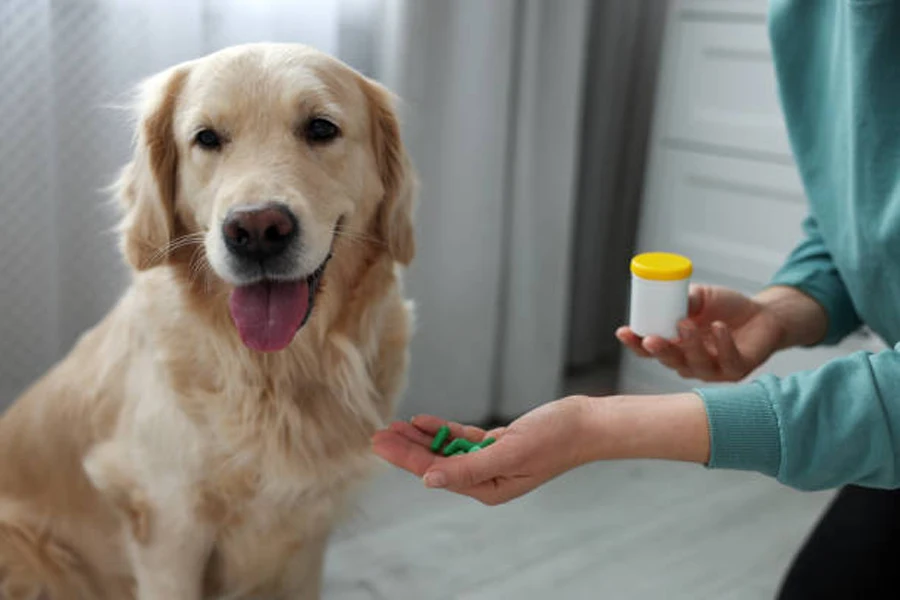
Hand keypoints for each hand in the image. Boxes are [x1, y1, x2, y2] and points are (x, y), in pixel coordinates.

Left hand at [371, 397, 590, 504]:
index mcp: (487, 488)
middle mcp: (486, 479)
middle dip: (405, 449)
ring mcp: (490, 461)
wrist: (585, 424)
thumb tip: (429, 480)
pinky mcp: (497, 444)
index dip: (404, 458)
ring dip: (420, 438)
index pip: (435, 472)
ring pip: (445, 450)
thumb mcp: (507, 452)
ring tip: (393, 427)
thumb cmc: (554, 439)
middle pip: (435, 463)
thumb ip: (466, 467)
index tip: (379, 444)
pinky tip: (423, 421)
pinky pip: (461, 439)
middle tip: (376, 434)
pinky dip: (442, 430)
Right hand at [616, 285, 816, 381]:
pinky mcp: (737, 371)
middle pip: (669, 361)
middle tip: (652, 338)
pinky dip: (722, 344)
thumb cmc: (726, 307)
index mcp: (675, 346)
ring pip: (695, 364)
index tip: (623, 331)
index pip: (648, 350)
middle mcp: (690, 362)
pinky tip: (719, 327)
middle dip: (659, 351)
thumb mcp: (700, 297)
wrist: (764, 314)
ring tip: (687, 324)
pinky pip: (726, 361)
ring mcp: (713, 370)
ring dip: (689, 345)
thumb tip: (668, 298)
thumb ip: (684, 300)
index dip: (634, 343)